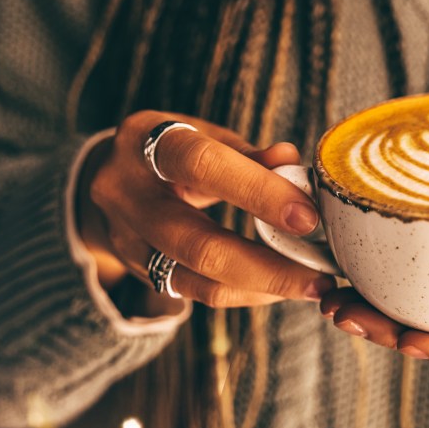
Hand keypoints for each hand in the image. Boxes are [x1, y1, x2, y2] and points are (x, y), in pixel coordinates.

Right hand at [79, 110, 335, 308]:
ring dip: (260, 286)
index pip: (201, 165)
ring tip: (310, 285)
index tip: (307, 217)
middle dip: (266, 264)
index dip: (256, 191)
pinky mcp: (137, 270)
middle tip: (319, 273)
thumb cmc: (173, 149)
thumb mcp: (202, 135)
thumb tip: (291, 161)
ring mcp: (126, 238)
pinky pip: (194, 292)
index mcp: (145, 140)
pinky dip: (242, 292)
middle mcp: (125, 192)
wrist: (109, 177)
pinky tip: (278, 287)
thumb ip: (246, 154)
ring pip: (195, 279)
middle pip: (196, 242)